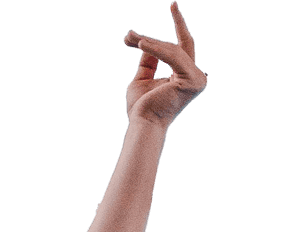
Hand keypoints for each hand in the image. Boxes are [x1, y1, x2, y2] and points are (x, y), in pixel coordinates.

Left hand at [123, 2, 206, 128]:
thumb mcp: (142, 78)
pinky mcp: (191, 80)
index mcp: (186, 76)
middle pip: (174, 47)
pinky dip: (157, 49)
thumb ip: (149, 60)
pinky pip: (172, 56)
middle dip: (150, 40)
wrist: (142, 126)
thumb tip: (148, 42)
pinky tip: (140, 43)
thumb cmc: (141, 108)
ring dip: (149, 43)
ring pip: (172, 50)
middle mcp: (196, 76)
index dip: (178, 24)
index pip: (182, 46)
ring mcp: (196, 78)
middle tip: (128, 35)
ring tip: (129, 39)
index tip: (173, 3)